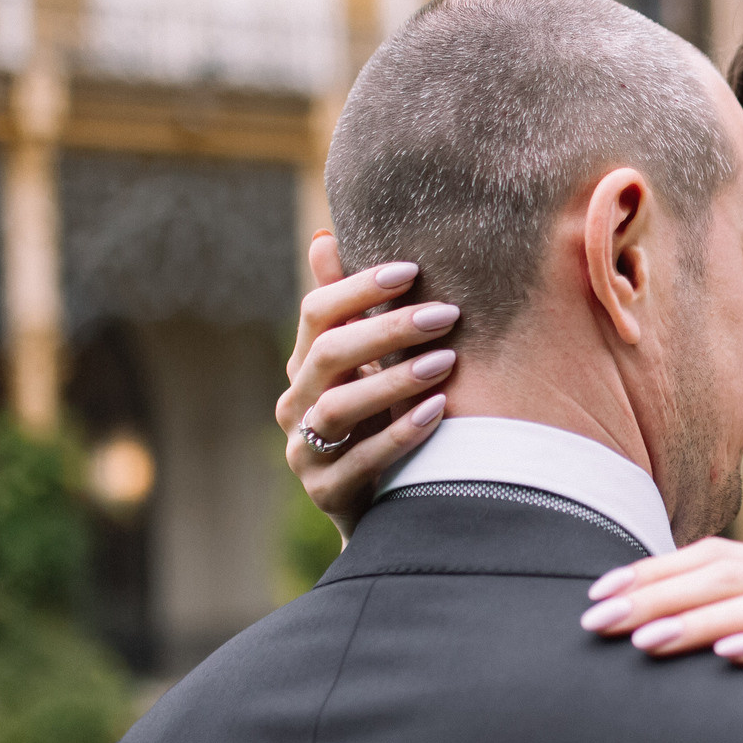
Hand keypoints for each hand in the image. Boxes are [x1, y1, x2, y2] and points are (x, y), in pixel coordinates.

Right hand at [275, 233, 458, 541]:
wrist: (382, 504)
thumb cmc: (378, 418)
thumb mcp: (367, 364)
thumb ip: (350, 308)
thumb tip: (322, 238)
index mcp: (304, 364)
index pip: (316, 313)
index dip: (359, 288)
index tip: (412, 271)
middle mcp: (296, 403)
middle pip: (329, 354)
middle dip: (388, 329)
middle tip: (446, 313)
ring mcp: (306, 450)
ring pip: (338, 407)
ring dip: (394, 380)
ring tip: (446, 360)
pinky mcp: (327, 491)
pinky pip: (361, 461)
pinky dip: (400, 434)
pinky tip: (439, 411)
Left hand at [579, 538, 742, 742]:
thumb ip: (740, 653)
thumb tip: (648, 649)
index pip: (719, 558)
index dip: (653, 573)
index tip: (592, 600)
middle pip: (738, 571)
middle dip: (660, 593)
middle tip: (600, 621)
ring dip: (706, 617)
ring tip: (649, 643)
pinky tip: (732, 659)